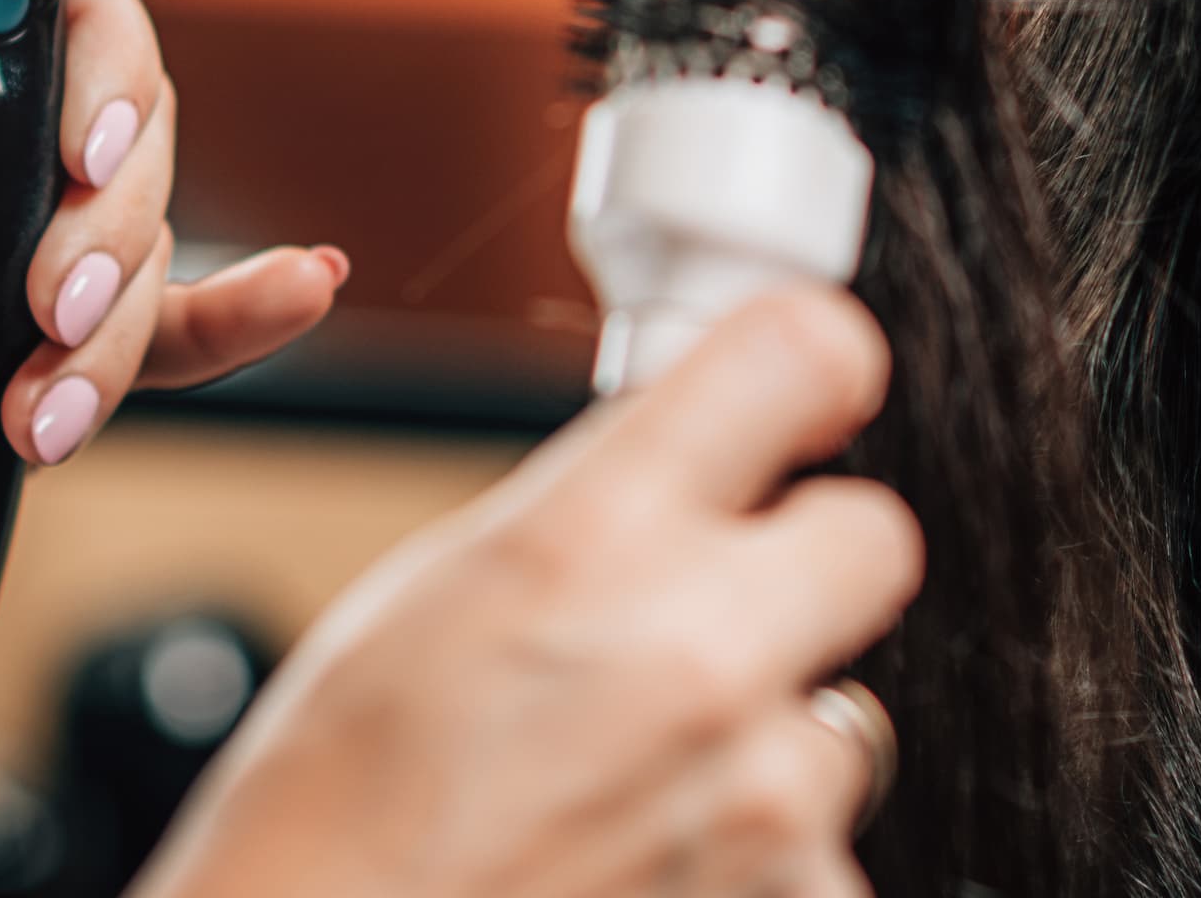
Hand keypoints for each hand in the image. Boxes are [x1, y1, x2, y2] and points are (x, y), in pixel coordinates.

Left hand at [0, 0, 347, 639]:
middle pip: (130, 119)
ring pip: (150, 237)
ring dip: (115, 323)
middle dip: (111, 213)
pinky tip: (299, 288)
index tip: (81, 128)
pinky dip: (249, 310)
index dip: (100, 39)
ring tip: (40, 398)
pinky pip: (182, 323)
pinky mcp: (54, 352)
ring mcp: (27, 244)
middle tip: (50, 291)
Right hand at [134, 288, 923, 897]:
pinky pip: (821, 853)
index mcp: (590, 539)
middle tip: (719, 614)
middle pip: (874, 536)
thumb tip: (679, 462)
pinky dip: (755, 865)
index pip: (802, 353)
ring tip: (634, 786)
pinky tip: (644, 865)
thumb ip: (583, 515)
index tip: (809, 393)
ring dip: (769, 743)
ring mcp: (761, 797)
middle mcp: (699, 654)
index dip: (812, 370)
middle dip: (806, 565)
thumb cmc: (326, 821)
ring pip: (846, 720)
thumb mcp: (424, 600)